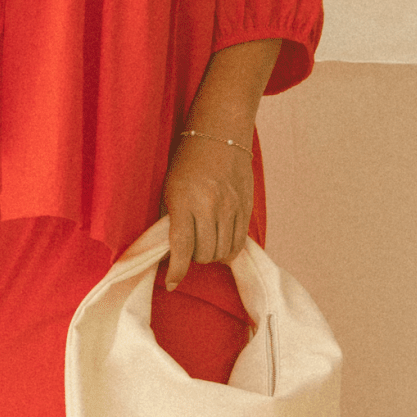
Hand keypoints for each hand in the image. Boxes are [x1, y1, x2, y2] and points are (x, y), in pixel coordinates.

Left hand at [162, 134, 252, 287]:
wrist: (219, 133)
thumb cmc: (187, 161)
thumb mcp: (170, 188)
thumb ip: (171, 219)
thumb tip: (171, 252)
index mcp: (184, 201)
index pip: (182, 246)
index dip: (177, 271)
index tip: (172, 283)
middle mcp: (210, 206)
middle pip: (204, 253)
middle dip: (194, 259)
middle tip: (188, 250)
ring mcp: (231, 206)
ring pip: (224, 252)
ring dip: (212, 256)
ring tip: (205, 246)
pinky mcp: (246, 206)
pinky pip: (240, 241)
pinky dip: (229, 250)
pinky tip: (221, 244)